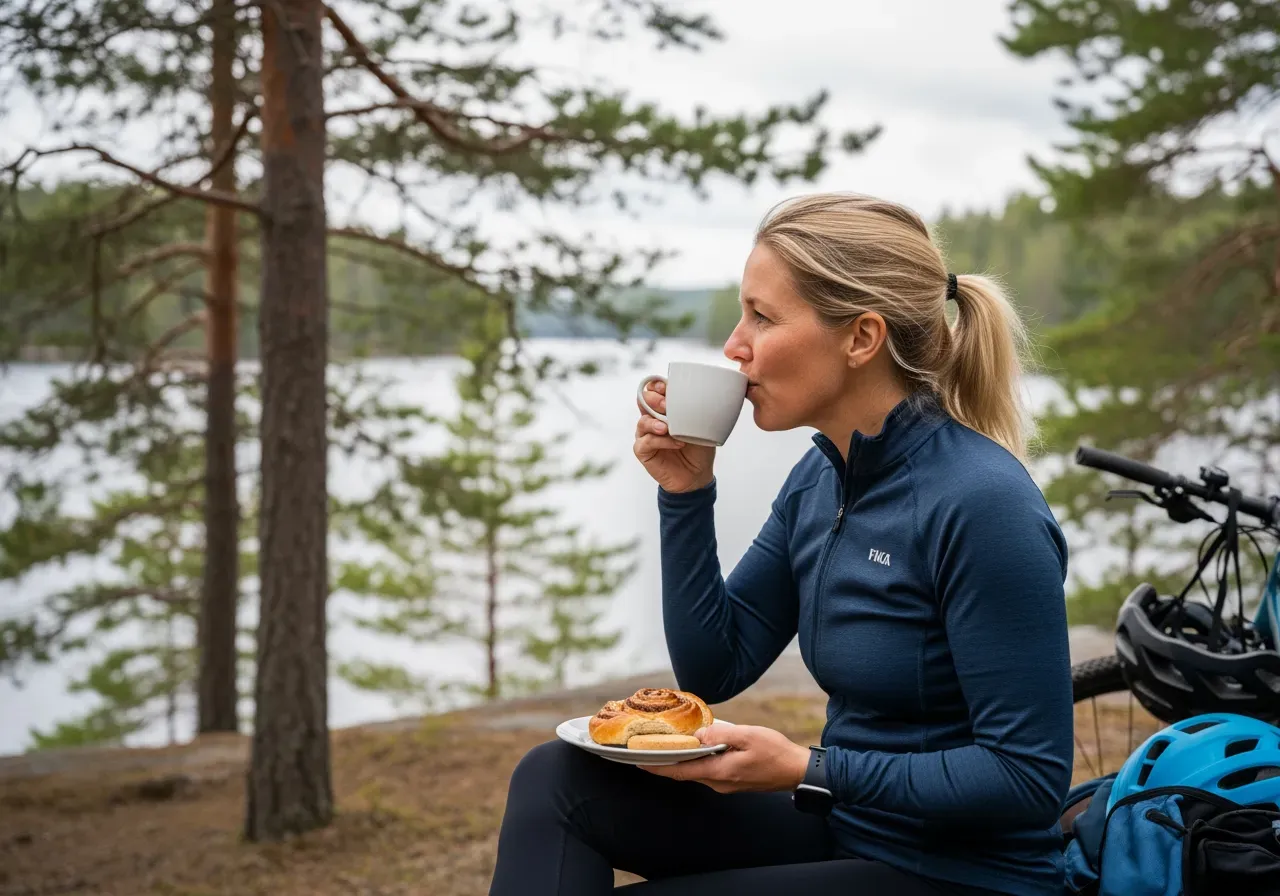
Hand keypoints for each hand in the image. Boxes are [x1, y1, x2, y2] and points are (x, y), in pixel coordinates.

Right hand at [633, 380, 715, 493]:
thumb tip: (703, 394)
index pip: (653, 390)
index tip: (666, 387)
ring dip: (655, 422)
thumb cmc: (699, 448)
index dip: (656, 385)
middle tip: (667, 406)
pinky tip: (676, 443)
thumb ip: (698, 410)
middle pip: (643, 401)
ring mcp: (646, 435)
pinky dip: (660, 441)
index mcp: (664, 409)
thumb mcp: (702, 425)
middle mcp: (652, 419)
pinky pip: (645, 442)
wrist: (697, 475)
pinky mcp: (643, 451)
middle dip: (655, 400)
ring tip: (668, 427)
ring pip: (642, 421)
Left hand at [637, 722, 810, 793]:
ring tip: (667, 745)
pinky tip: (696, 747)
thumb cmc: (775, 753)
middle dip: (665, 762)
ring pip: (696, 771)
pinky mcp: (732, 780)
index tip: (638, 762)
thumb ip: (721, 734)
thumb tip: (699, 735)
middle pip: (685, 773)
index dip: (657, 768)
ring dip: (682, 760)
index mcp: (719, 772)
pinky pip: (708, 770)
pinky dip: (697, 760)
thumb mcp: (748, 736)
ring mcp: (725, 784)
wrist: (797, 771)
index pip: (680, 772)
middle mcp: (718, 782)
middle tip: (647, 749)